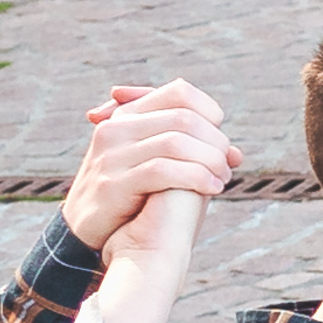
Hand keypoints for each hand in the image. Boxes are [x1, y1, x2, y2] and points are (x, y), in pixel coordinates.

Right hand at [62, 76, 234, 252]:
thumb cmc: (131, 195)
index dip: (210, 112)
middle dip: (215, 142)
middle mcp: (116, 128)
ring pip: (177, 142)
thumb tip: (237, 153)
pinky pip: (163, 170)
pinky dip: (196, 177)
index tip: (219, 140)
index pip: (180, 92)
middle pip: (184, 118)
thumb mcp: (154, 163)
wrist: (86, 229)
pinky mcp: (113, 183)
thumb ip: (190, 152)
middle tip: (226, 165)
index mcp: (126, 116)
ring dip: (211, 161)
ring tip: (222, 179)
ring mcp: (111, 155)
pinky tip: (212, 189)